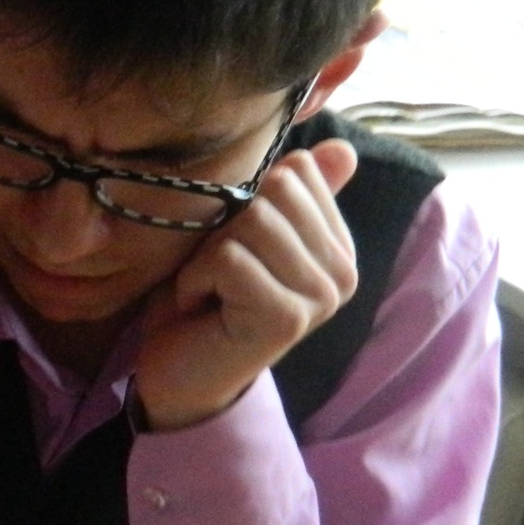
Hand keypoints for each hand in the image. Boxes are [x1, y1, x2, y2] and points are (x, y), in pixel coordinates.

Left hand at [133, 140, 360, 430]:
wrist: (178, 377)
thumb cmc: (207, 301)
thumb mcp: (246, 236)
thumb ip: (294, 196)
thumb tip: (345, 147)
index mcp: (338, 246)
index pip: (297, 172)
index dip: (247, 199)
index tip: (237, 249)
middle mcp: (343, 273)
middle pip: (276, 191)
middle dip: (226, 225)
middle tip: (218, 272)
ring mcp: (320, 298)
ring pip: (252, 220)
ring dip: (209, 254)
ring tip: (210, 290)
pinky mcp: (287, 318)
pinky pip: (228, 258)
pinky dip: (196, 279)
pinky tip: (200, 308)